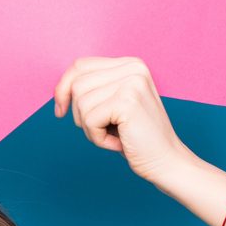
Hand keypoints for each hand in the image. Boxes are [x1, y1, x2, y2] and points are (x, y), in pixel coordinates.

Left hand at [54, 57, 192, 183]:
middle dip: (80, 114)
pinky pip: (89, 120)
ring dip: (90, 129)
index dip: (63, 88)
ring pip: (81, 103)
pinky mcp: (127, 101)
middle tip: (103, 130)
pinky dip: (98, 138)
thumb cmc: (136, 138)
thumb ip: (94, 90)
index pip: (81, 66)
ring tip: (114, 136)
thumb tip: (59, 91)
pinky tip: (118, 142)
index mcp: (130, 64)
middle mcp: (133, 67)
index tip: (60, 111)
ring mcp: (132, 82)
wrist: (166, 162)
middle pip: (76, 85)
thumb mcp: (112, 106)